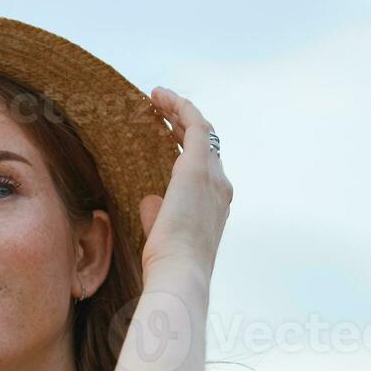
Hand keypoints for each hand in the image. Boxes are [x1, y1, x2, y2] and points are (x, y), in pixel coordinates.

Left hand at [139, 86, 233, 279]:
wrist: (180, 273)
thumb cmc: (169, 263)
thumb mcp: (162, 234)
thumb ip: (157, 214)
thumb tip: (149, 199)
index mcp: (215, 204)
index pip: (206, 165)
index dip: (188, 145)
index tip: (168, 130)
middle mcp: (221, 186)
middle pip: (207, 143)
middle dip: (183, 123)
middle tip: (161, 110)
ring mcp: (213, 176)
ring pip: (201, 130)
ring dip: (180, 111)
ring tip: (157, 99)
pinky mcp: (197, 168)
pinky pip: (194, 125)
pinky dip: (179, 107)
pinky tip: (159, 97)